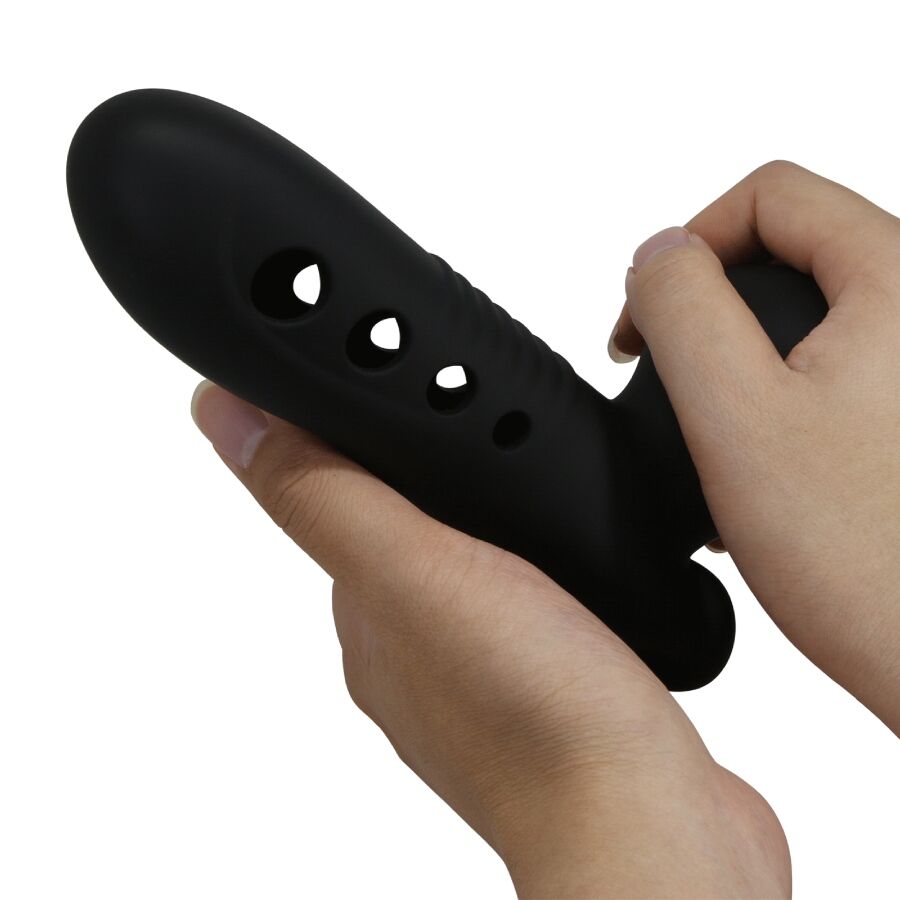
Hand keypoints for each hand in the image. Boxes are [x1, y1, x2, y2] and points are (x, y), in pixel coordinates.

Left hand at [191, 383, 789, 897]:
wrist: (650, 826)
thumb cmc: (539, 717)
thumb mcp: (417, 572)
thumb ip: (324, 494)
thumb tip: (220, 416)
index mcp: (372, 622)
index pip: (343, 510)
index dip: (366, 451)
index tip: (401, 404)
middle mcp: (419, 656)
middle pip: (415, 538)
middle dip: (446, 489)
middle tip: (488, 439)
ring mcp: (488, 680)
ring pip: (478, 575)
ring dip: (501, 535)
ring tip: (537, 499)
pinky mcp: (552, 694)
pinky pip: (533, 613)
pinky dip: (545, 580)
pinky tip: (575, 574)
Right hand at [609, 160, 899, 734]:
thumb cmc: (865, 557)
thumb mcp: (734, 415)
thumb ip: (682, 309)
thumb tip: (656, 252)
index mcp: (899, 278)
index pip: (772, 193)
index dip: (688, 242)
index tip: (648, 319)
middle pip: (796, 245)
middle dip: (713, 301)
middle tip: (669, 374)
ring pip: (817, 310)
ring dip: (745, 354)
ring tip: (713, 427)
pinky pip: (845, 363)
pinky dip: (786, 391)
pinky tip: (762, 459)